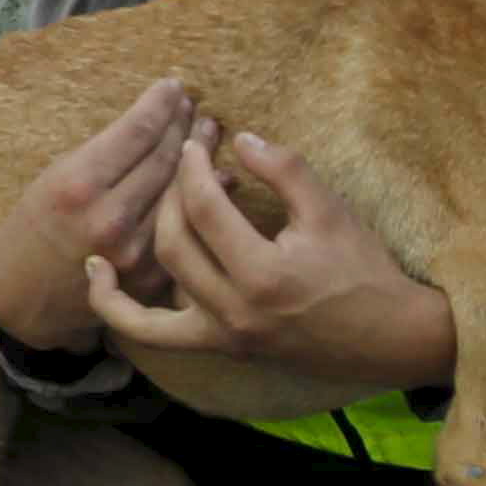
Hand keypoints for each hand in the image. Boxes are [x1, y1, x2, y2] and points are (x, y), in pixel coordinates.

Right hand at [0, 78, 199, 352]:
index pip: (137, 131)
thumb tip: (153, 122)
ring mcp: (134, 252)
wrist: (23, 300)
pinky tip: (216, 177)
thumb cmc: (32, 229)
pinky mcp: (151, 277)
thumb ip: (103, 155)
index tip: (172, 86)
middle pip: (164, 157)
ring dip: (200, 156)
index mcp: (78, 185)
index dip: (160, 103)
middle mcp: (110, 218)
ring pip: (181, 191)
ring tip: (207, 130)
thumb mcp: (53, 178)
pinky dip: (203, 198)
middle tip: (194, 104)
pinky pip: (186, 228)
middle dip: (183, 124)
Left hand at [87, 125, 455, 391]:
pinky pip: (152, 331)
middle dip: (173, 189)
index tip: (196, 137)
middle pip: (175, 240)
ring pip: (157, 282)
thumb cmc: (363, 270)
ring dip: (150, 233)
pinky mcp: (218, 347)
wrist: (386, 337)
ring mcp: (222, 336)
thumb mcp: (330, 210)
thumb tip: (239, 138)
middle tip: (184, 158)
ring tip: (154, 195)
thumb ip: (283, 169)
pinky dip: (118, 308)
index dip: (194, 164)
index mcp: (263, 275)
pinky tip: (99, 272)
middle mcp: (233, 312)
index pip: (205, 208)